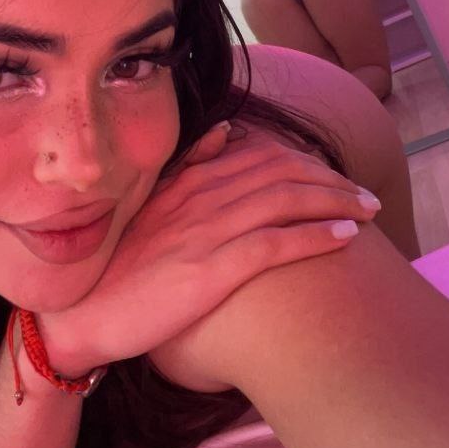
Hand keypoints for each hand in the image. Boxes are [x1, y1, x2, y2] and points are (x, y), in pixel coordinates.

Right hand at [36, 124, 378, 375]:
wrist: (79, 315)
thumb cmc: (118, 267)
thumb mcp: (149, 205)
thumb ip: (188, 167)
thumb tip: (226, 132)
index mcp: (189, 180)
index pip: (263, 156)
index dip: (308, 163)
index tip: (337, 176)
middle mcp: (202, 197)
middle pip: (284, 173)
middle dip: (332, 180)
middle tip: (367, 193)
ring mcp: (207, 231)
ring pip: (287, 201)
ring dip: (336, 202)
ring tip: (369, 209)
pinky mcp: (211, 269)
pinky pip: (276, 244)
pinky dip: (316, 236)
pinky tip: (347, 237)